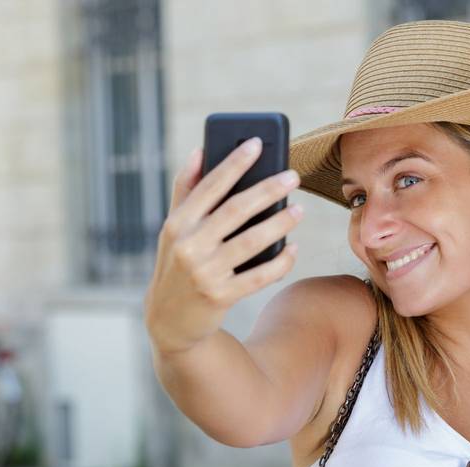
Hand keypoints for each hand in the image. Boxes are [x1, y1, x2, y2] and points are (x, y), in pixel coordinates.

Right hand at [143, 138, 303, 355]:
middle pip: (236, 210)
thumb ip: (186, 190)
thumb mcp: (173, 229)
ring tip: (300, 209)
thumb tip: (200, 149)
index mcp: (177, 224)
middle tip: (293, 176)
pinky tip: (294, 248)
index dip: (234, 163)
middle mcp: (189, 246)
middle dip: (268, 190)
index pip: (209, 186)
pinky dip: (281, 261)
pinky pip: (260, 276)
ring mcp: (205, 273)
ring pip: (253, 241)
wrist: (169, 320)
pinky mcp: (222, 297)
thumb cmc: (177, 263)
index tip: (258, 143)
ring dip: (280, 223)